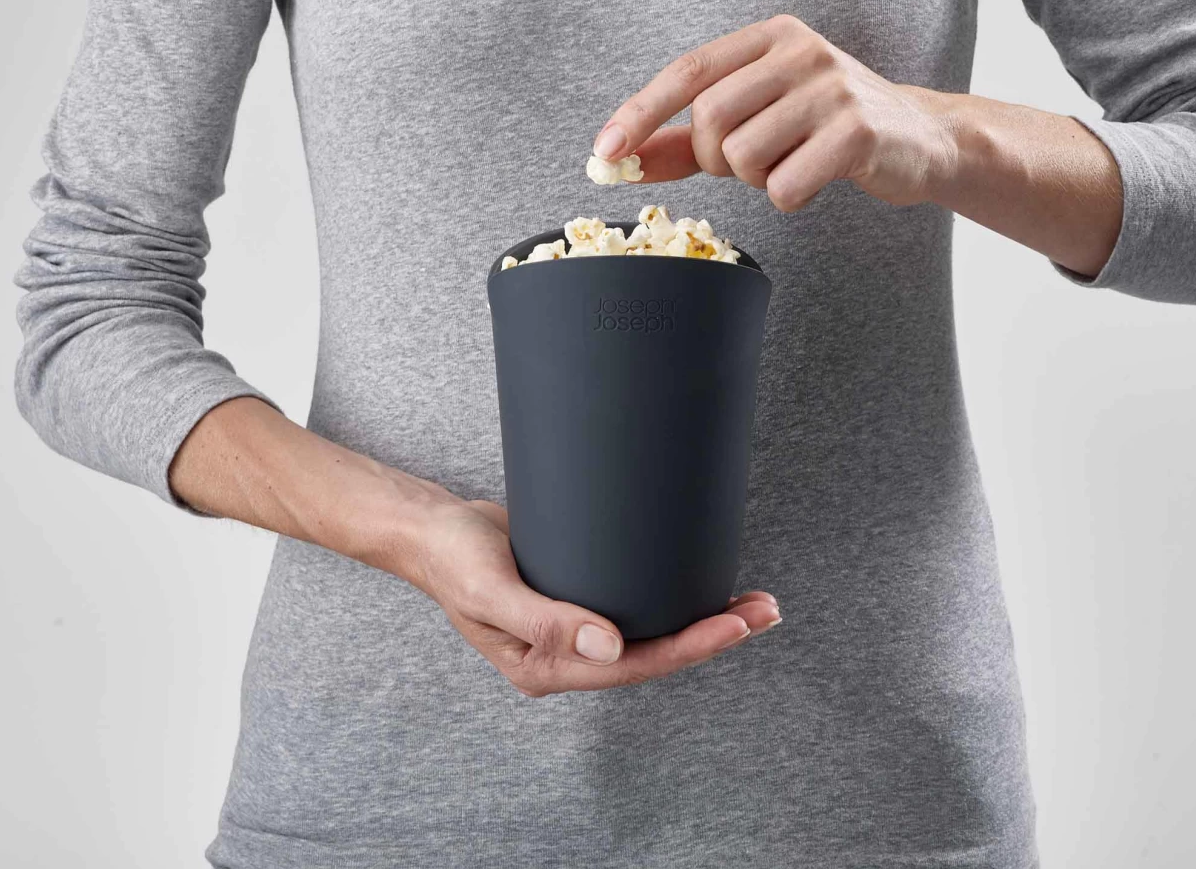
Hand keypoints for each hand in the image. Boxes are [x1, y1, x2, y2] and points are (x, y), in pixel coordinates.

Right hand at [415, 498, 781, 696]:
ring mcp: (576, 625)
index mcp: (546, 667)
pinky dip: (672, 595)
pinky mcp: (581, 593)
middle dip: (712, 634)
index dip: (688, 647)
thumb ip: (546, 623)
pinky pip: (635, 604)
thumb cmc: (452, 559)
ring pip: (650, 630)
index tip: (733, 624)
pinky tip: (699, 580)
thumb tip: (609, 648)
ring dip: (700, 615)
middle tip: (765, 609)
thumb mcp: (491, 591)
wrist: (431, 528)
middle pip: (653, 653)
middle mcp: (567, 654)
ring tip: (752, 600)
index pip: (633, 667)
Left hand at [593, 14, 956, 211]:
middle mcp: (801, 51)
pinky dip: (788, 197)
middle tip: (745, 165)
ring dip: (755, 180)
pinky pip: (785, 186)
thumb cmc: (824, 127)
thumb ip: (686, 138)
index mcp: (770, 37)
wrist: (920, 139)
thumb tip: (618, 158)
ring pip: (744, 157)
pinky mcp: (858, 132)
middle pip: (710, 119)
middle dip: (714, 158)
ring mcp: (833, 89)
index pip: (688, 71)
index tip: (604, 151)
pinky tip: (816, 180)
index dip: (640, 112)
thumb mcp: (757, 118)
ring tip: (789, 165)